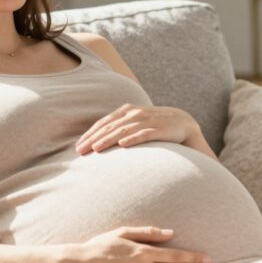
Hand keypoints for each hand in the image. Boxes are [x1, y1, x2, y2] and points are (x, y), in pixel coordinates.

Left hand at [75, 104, 197, 153]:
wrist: (183, 123)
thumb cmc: (154, 126)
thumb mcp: (135, 123)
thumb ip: (119, 128)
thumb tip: (97, 142)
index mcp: (126, 111)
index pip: (104, 123)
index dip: (90, 134)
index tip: (78, 146)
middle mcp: (134, 113)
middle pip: (110, 127)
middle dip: (93, 139)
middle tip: (80, 151)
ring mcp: (147, 120)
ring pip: (123, 130)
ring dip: (108, 139)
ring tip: (96, 148)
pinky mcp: (159, 129)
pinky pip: (144, 134)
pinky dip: (133, 138)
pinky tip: (123, 144)